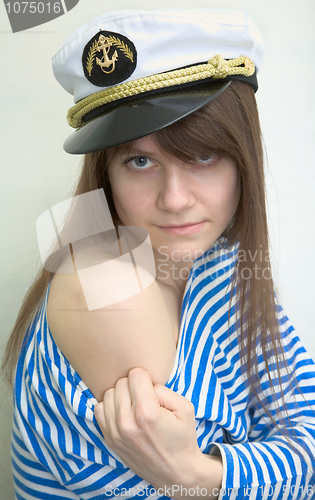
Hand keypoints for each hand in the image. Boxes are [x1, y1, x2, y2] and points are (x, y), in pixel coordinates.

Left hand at [94, 367, 221, 498]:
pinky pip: (99, 409)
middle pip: (121, 383)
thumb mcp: (184, 407)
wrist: (176, 472)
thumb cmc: (182, 437)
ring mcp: (115, 432)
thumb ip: (163, 389)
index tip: (152, 389)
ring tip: (134, 404)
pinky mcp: (109, 439)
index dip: (145, 378)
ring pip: (109, 394)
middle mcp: (127, 422)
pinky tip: (123, 411)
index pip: (135, 374)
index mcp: (146, 412)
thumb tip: (143, 384)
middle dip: (133, 385)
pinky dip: (110, 406)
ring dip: (121, 395)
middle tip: (145, 397)